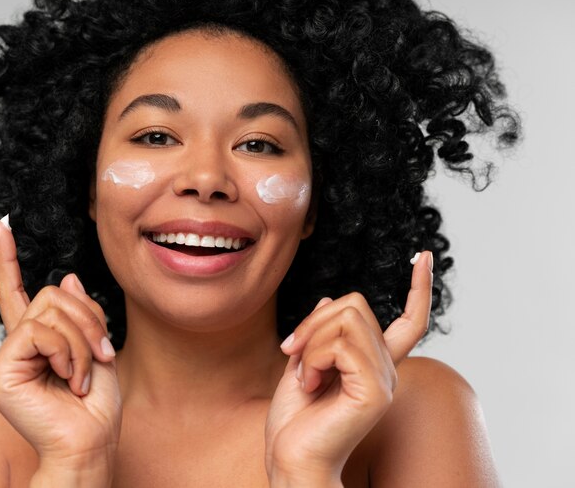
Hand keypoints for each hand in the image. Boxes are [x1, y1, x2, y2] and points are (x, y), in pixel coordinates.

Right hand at [0, 216, 121, 478]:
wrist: (90, 441)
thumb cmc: (96, 405)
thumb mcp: (98, 347)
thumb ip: (81, 314)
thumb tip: (66, 277)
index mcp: (38, 340)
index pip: (18, 292)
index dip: (9, 259)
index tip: (2, 226)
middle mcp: (18, 345)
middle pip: (51, 294)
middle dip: (87, 319)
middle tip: (101, 355)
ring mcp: (7, 357)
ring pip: (49, 311)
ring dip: (82, 341)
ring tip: (83, 375)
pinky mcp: (1, 371)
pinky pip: (39, 332)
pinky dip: (66, 352)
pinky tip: (69, 378)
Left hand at [265, 251, 433, 485]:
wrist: (291, 459)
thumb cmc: (295, 420)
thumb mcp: (302, 362)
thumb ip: (320, 333)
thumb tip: (332, 297)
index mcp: (373, 363)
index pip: (411, 321)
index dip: (419, 288)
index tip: (425, 256)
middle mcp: (386, 368)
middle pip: (354, 304)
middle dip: (313, 321)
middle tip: (293, 353)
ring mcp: (385, 379)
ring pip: (345, 318)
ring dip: (310, 341)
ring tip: (304, 375)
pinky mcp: (376, 390)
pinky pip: (340, 344)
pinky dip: (312, 357)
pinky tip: (309, 384)